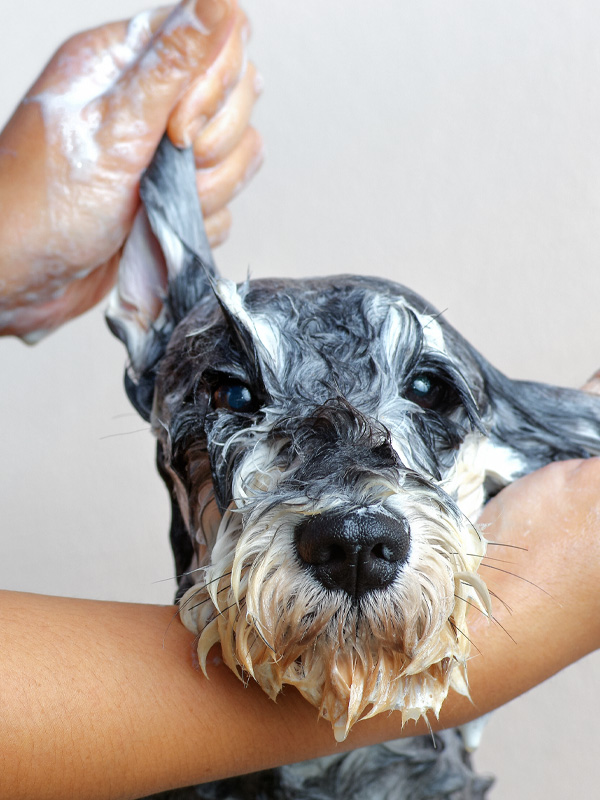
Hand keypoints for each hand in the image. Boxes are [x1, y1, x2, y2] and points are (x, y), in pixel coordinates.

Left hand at [0, 0, 262, 339]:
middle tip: (165, 165)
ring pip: (236, 157)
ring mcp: (164, 156)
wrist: (23, 278)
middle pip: (235, 101)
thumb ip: (174, 65)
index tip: (177, 126)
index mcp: (125, 65)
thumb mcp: (112, 128)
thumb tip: (220, 3)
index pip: (213, 41)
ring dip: (205, 190)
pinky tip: (157, 227)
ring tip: (154, 203)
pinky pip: (223, 204)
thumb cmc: (42, 204)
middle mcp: (150, 106)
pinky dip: (197, 223)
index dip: (213, 86)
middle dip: (210, 146)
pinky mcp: (173, 199)